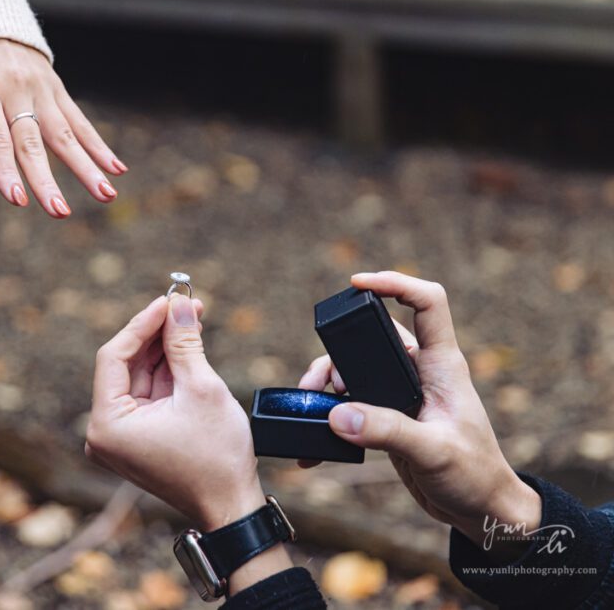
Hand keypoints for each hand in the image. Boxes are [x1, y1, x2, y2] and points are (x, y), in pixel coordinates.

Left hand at [0, 39, 125, 217]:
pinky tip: (116, 169)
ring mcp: (41, 89)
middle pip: (34, 142)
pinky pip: (79, 119)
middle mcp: (17, 90)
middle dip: (47, 179)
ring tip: (106, 194)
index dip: (6, 170)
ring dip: (87, 166)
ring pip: (66, 133)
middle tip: (59, 212)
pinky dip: (99, 145)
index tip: (17, 200)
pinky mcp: (56, 88)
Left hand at [88, 294, 292, 593]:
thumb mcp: (201, 389)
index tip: (167, 300)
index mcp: (107, 424)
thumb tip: (180, 304)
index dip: (142, 324)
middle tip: (184, 304)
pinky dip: (168, 371)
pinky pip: (149, 394)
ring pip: (140, 376)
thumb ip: (184, 342)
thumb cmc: (216, 458)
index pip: (114, 356)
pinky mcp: (138, 438)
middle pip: (127, 365)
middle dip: (157, 333)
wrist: (231, 507)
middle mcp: (104, 431)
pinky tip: (187, 344)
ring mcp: (120, 436)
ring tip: (192, 317)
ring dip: (165, 348)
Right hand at [297, 271, 540, 551]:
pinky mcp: (390, 418)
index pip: (426, 303)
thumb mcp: (432, 452)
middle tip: (320, 379)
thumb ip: (385, 430)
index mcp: (443, 365)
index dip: (395, 283)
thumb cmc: (475, 475)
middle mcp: (421, 372)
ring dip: (329, 383)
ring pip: (356, 368)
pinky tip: (316, 440)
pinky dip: (330, 414)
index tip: (357, 283)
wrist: (481, 511)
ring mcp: (403, 394)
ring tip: (313, 405)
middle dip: (338, 350)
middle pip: (374, 335)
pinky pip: (352, 403)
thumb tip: (336, 413)